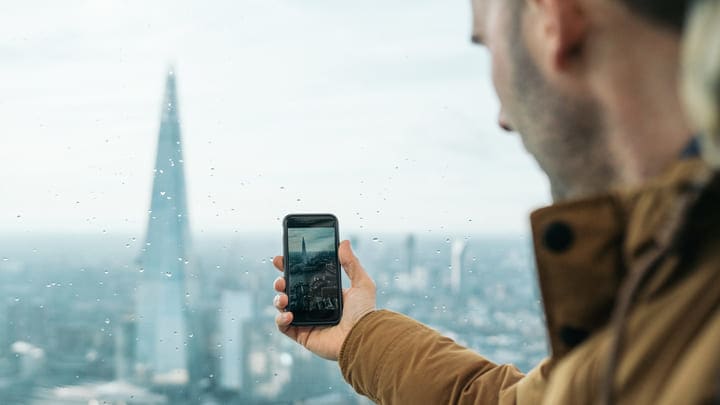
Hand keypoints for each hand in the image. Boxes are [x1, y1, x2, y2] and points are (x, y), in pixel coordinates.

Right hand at [271, 240, 375, 360]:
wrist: (362, 338)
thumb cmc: (365, 313)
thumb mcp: (362, 283)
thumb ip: (351, 263)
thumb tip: (343, 242)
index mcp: (326, 293)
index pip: (304, 278)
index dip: (291, 268)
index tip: (281, 259)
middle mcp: (314, 306)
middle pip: (290, 290)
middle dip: (280, 283)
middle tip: (281, 280)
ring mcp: (307, 321)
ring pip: (283, 307)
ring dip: (278, 299)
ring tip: (284, 297)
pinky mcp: (302, 335)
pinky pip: (284, 327)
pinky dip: (280, 319)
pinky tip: (288, 314)